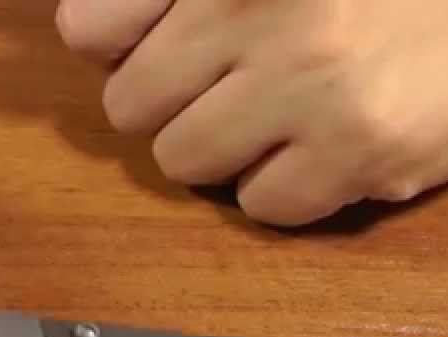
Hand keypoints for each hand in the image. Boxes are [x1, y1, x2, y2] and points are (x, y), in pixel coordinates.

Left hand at [56, 1, 447, 224]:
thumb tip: (84, 37)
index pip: (92, 26)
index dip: (123, 52)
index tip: (161, 53)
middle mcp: (255, 7)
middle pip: (132, 107)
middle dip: (177, 107)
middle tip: (238, 89)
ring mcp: (309, 78)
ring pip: (184, 162)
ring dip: (226, 152)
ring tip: (287, 118)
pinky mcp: (364, 145)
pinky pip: (264, 205)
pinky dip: (287, 190)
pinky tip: (331, 148)